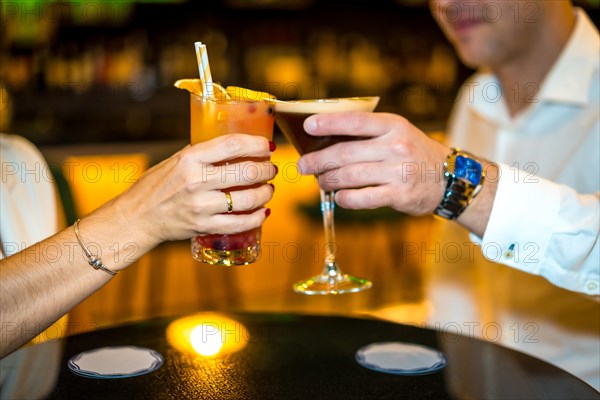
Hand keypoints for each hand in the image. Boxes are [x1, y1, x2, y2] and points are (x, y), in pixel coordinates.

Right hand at [97, 134, 276, 247]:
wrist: (138, 217)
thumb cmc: (157, 186)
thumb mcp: (176, 161)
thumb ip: (203, 154)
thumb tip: (235, 147)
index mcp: (189, 159)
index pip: (232, 144)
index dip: (256, 143)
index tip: (268, 145)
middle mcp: (195, 181)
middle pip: (246, 172)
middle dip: (266, 170)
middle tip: (272, 169)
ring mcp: (201, 206)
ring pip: (247, 199)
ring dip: (265, 193)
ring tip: (269, 189)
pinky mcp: (203, 226)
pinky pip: (239, 223)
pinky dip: (257, 217)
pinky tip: (263, 212)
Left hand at [297, 112, 449, 215]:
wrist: (450, 178)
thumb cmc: (413, 153)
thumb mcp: (397, 133)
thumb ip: (368, 134)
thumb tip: (325, 141)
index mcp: (393, 125)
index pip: (354, 122)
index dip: (328, 123)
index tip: (307, 126)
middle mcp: (396, 146)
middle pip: (345, 153)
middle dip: (318, 160)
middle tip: (303, 166)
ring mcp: (398, 172)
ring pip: (350, 176)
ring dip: (328, 181)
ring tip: (320, 182)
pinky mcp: (400, 195)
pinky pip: (363, 198)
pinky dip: (345, 199)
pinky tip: (339, 197)